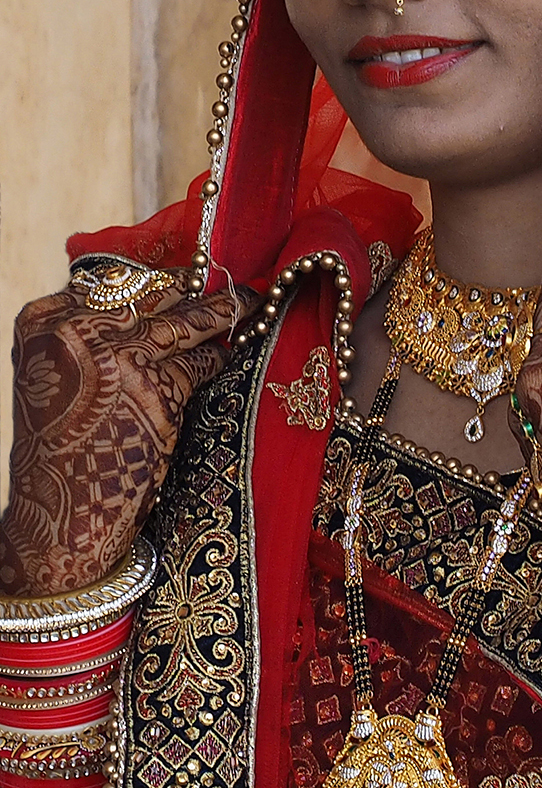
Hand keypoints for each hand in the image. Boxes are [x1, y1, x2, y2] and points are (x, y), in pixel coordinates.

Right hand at [1, 271, 259, 595]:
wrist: (60, 516)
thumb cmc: (64, 447)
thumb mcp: (58, 376)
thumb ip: (92, 334)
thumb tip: (155, 296)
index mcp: (44, 321)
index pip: (113, 280)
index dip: (156, 276)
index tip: (188, 271)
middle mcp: (76, 330)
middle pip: (152, 292)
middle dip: (195, 286)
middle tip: (230, 279)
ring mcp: (115, 355)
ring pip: (184, 320)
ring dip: (224, 311)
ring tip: (250, 303)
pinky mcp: (153, 387)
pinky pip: (200, 360)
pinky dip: (218, 357)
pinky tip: (230, 354)